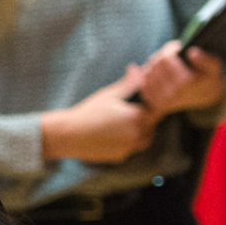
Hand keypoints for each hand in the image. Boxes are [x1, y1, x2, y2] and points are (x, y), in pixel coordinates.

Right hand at [40, 68, 158, 163]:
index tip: (141, 102)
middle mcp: (137, 134)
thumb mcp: (109, 94)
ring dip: (140, 132)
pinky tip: (114, 134)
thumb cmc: (88, 112)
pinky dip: (128, 142)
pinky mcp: (121, 156)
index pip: (156, 109)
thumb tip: (137, 68)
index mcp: (137, 116)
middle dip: (145, 118)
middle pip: (152, 125)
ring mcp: (129, 147)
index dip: (150, 105)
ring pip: (145, 139)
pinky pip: (132, 148)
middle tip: (130, 112)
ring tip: (124, 124)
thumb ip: (128, 83)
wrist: (69, 135)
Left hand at [139, 41, 225, 115]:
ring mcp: (162, 101)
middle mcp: (172, 94)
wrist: (206, 96)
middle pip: (155, 65)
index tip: (177, 46)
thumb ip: (206, 59)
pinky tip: (157, 73)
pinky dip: (147, 77)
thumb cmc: (209, 77)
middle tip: (170, 53)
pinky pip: (144, 85)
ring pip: (147, 73)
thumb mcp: (214, 67)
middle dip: (162, 56)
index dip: (170, 49)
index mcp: (185, 83)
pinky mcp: (156, 105)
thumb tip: (191, 52)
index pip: (166, 59)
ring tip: (164, 62)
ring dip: (154, 65)